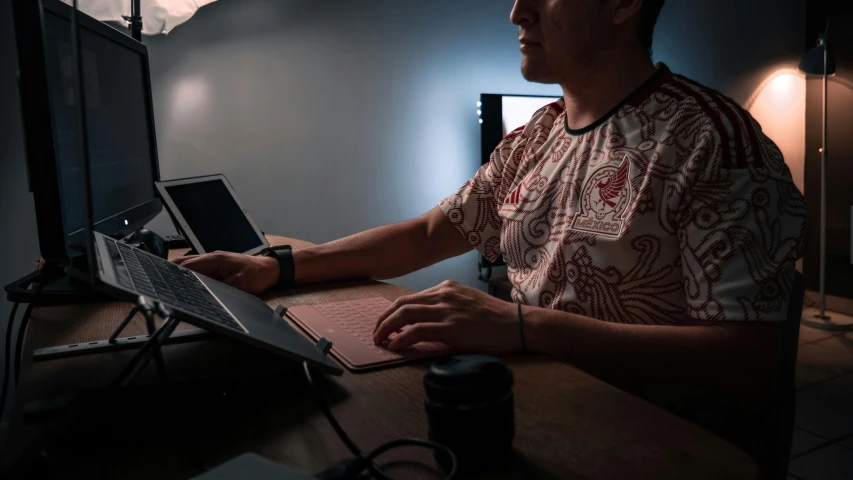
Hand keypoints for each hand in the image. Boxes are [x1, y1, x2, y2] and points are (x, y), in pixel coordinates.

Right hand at [173, 251, 278, 294]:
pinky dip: (189, 277)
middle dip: (171, 272)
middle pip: (184, 263)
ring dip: (179, 274)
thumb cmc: (256, 275)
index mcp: (215, 259)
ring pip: (189, 266)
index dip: (174, 272)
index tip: (163, 280)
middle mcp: (211, 258)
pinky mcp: (216, 268)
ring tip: (168, 285)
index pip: (188, 265)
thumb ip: (220, 288)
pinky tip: (183, 285)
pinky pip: (198, 271)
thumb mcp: (239, 284)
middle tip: (160, 283)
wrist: (270, 269)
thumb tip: (203, 292)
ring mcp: (213, 262)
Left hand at [372, 280, 519, 354]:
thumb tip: (427, 324)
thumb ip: (448, 308)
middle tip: (375, 333)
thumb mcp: (468, 304)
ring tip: (378, 340)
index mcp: (447, 288)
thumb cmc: (497, 319)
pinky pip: (416, 331)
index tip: (385, 323)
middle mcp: (444, 294)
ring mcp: (447, 309)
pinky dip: (401, 338)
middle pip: (402, 304)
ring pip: (404, 314)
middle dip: (383, 318)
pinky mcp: (451, 327)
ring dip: (386, 328)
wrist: (519, 325)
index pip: (411, 297)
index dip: (393, 311)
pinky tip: (394, 346)